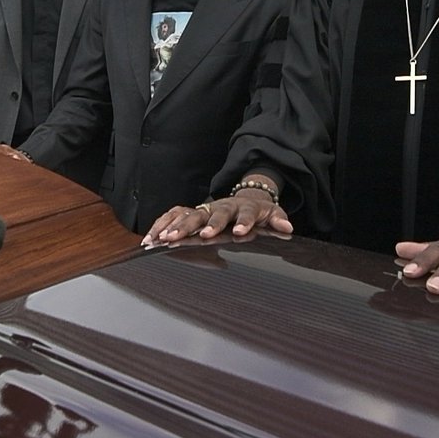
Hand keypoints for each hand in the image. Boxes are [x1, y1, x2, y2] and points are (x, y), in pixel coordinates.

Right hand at [143, 186, 292, 244]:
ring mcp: (205, 207)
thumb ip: (278, 221)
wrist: (246, 198)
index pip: (244, 214)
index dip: (242, 223)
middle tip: (198, 236)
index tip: (238, 232)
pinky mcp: (192, 211)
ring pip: (188, 214)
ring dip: (176, 226)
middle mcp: (221, 206)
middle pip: (211, 213)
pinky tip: (150, 238)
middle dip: (203, 224)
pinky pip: (173, 215)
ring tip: (164, 239)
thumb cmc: (258, 211)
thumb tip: (288, 228)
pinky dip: (161, 225)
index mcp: (243, 208)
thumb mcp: (272, 214)